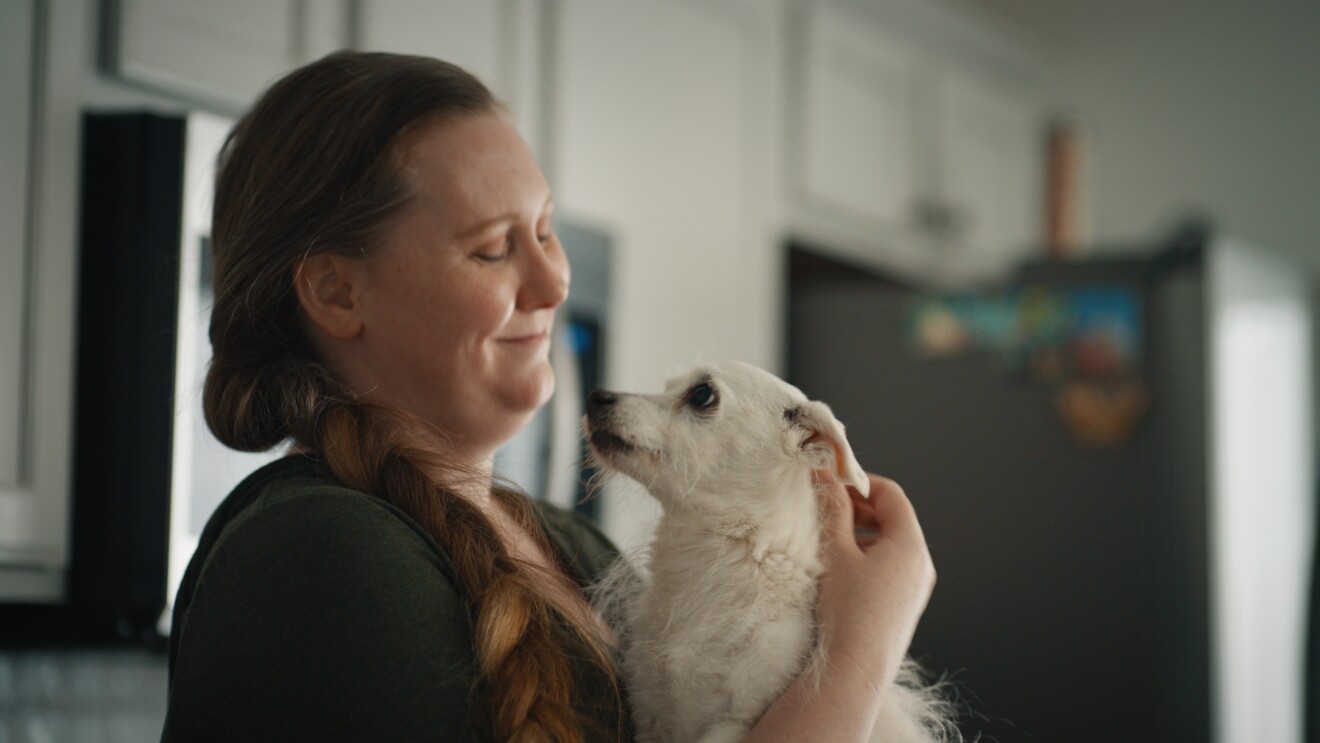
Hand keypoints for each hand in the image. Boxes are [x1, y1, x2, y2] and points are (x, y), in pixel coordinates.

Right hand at [813, 471, 935, 686]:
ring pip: (889, 543)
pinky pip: (890, 566)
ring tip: (828, 537)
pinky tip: (839, 567)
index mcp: (911, 545)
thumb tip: (825, 477)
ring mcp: (916, 587)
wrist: (856, 670)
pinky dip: (866, 556)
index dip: (859, 482)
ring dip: (860, 532)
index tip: (830, 482)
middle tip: (824, 506)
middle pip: (893, 517)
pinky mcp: (905, 605)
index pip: (891, 494)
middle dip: (858, 507)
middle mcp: (921, 564)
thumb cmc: (849, 610)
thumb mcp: (836, 552)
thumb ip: (832, 510)